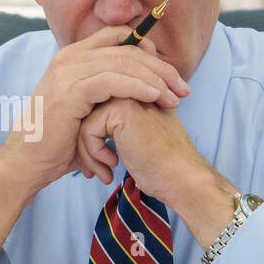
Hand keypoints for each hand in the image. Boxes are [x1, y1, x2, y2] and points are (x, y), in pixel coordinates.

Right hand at [0, 25, 189, 193]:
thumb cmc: (58, 141)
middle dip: (160, 68)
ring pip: (123, 62)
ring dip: (155, 79)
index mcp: (72, 57)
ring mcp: (67, 71)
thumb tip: (140, 89)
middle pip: (127, 48)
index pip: (118, 36)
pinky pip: (113, 80)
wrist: (28, 162)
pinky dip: (138, 87)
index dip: (149, 49)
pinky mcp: (70, 90)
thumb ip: (107, 93)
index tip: (171, 74)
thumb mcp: (85, 110)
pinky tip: (155, 97)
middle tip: (184, 88)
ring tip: (175, 98)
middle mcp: (68, 58)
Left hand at [76, 98, 238, 244]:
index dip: (92, 138)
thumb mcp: (135, 135)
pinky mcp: (121, 109)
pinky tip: (112, 164)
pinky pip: (87, 129)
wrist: (181, 177)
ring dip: (88, 152)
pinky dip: (94, 153)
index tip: (102, 162)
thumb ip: (114, 122)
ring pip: (83, 120)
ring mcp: (127, 95)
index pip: (94, 107)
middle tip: (96, 169)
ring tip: (103, 171)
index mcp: (135, 89)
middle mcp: (131, 86)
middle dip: (86, 144)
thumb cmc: (161, 164)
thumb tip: (83, 126)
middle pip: (86, 112)